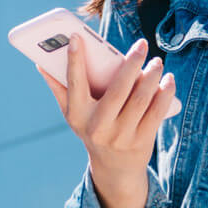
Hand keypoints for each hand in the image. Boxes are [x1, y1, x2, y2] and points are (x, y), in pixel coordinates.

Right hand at [36, 35, 178, 181]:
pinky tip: (168, 80)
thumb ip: (60, 88)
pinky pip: (156, 112)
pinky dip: (165, 93)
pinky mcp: (142, 141)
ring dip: (151, 77)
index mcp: (78, 115)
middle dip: (131, 64)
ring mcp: (121, 136)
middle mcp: (98, 127)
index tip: (76, 37)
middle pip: (118, 90)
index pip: (75, 84)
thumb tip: (40, 64)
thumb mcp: (73, 114)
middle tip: (142, 44)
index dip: (74, 61)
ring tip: (156, 61)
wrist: (114, 169)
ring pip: (140, 100)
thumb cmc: (92, 129)